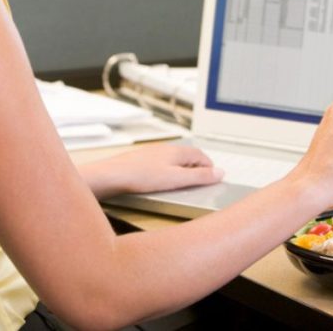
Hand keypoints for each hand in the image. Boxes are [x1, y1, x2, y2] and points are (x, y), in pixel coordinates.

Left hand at [80, 144, 223, 199]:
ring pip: (173, 160)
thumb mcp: (177, 179)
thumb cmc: (141, 176)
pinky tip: (161, 183)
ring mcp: (152, 154)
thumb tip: (220, 173)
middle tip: (201, 181)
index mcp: (177, 151)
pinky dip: (167, 172)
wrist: (112, 176)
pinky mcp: (141, 161)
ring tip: (183, 184)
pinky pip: (160, 165)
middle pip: (188, 156)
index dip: (209, 166)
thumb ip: (200, 176)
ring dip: (182, 170)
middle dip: (196, 168)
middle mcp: (165, 149)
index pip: (200, 155)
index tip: (213, 177)